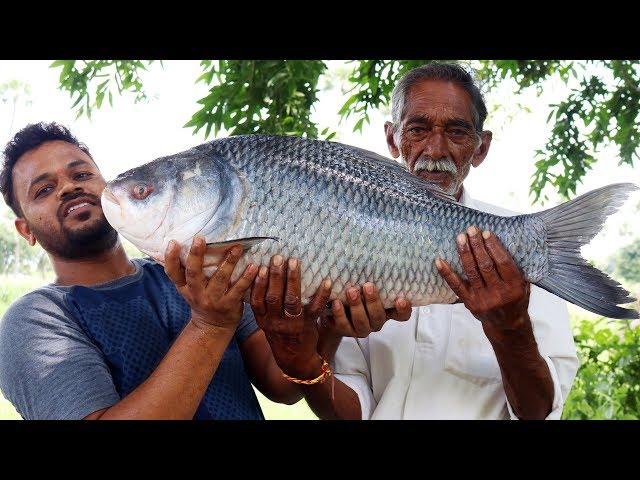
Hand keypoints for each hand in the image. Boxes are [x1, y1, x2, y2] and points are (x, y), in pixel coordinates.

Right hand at [164, 236, 258, 330]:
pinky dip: (246, 277)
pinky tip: (253, 266)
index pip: (173, 272)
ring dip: (229, 262)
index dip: (170, 258)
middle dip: (196, 255)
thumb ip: (186, 271)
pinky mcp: (229, 305)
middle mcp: (196, 293)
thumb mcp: (189, 289)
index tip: (173, 242)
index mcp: (185, 287)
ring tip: (237, 247)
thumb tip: (184, 243)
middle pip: (193, 273)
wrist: (212, 327)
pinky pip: (238, 289)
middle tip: (199, 238)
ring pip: (220, 278)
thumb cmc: (201, 300)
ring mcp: (213, 300)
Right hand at [250, 255, 332, 379]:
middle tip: (278, 258)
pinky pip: (315, 308)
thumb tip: (260, 275)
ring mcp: (293, 324)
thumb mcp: (266, 323)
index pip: (258, 300)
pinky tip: (326, 281)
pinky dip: (321, 294)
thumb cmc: (280, 334)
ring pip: (292, 301)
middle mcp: (276, 322)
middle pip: (274, 297)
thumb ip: (263, 305)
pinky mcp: (309, 325)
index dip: (258, 284)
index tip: (259, 267)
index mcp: (264, 320)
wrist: (295, 359)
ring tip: (294, 262)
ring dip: (294, 280)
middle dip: (276, 276)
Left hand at [321, 283, 412, 337]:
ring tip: (351, 291)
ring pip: (362, 323)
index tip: (400, 299)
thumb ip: (373, 277)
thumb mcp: (365, 284)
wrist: (333, 308)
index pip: (401, 315)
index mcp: (386, 310)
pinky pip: (343, 325)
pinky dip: (339, 313)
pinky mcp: (345, 331)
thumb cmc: (355, 291)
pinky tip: (336, 302)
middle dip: (373, 302)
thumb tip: (374, 254)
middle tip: (367, 286)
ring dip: (357, 307)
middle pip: (379, 317)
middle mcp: (375, 321)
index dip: (403, 309)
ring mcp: (361, 328)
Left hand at [436, 226, 530, 334]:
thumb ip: (515, 269)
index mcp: (515, 286)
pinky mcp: (470, 303)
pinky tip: (439, 261)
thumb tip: (501, 243)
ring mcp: (483, 299)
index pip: (503, 262)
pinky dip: (447, 273)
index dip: (494, 247)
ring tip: (460, 237)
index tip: (486, 233)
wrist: (507, 325)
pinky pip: (456, 286)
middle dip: (477, 245)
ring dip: (464, 253)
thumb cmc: (516, 300)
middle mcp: (499, 293)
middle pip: (485, 265)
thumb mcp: (524, 285)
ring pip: (471, 272)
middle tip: (471, 230)